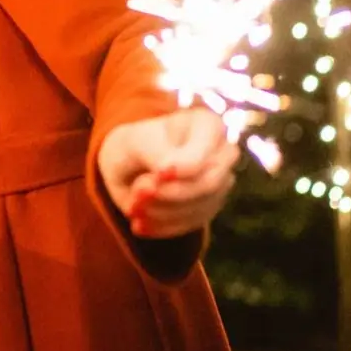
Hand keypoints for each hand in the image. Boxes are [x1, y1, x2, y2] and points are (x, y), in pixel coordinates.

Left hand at [98, 107, 238, 238]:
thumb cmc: (132, 144)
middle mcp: (222, 154)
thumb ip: (152, 152)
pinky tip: (139, 224)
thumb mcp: (133, 141)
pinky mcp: (210, 208)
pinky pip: (192, 224)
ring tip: (132, 208)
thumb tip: (166, 172)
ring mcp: (220, 183)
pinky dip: (163, 226)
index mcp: (205, 124)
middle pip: (209, 183)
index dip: (186, 165)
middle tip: (137, 195)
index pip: (209, 148)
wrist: (128, 165)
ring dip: (162, 212)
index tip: (159, 174)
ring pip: (201, 207)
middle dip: (170, 194)